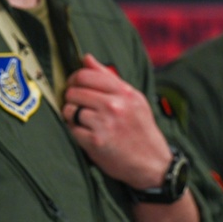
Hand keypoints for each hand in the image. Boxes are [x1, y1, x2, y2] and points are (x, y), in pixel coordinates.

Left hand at [62, 54, 170, 187]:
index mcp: (124, 92)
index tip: (74, 85)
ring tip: (81, 120)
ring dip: (71, 115)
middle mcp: (114, 106)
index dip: (74, 79)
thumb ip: (108, 78)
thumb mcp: (132, 99)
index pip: (86, 75)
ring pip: (70, 109)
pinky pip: (71, 128)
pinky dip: (74, 130)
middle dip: (71, 98)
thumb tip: (86, 58)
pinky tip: (84, 132)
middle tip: (77, 105)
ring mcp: (104, 124)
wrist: (152, 163)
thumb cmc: (140, 129)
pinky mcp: (95, 142)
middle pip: (74, 91)